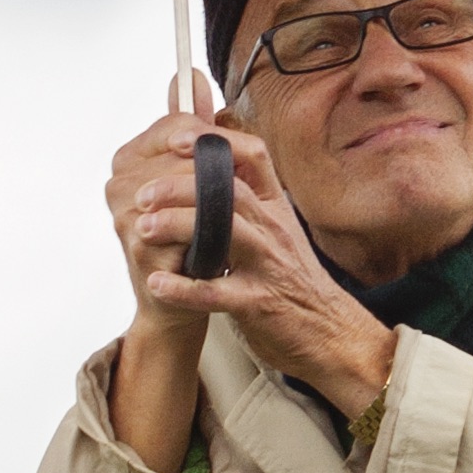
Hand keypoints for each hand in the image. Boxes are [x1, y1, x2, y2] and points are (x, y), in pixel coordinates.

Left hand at [104, 85, 397, 469]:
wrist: (329, 332)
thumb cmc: (291, 279)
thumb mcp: (274, 228)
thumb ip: (244, 195)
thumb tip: (216, 158)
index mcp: (274, 208)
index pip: (252, 157)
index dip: (214, 143)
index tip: (176, 139)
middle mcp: (274, 229)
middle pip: (230, 191)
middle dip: (182, 185)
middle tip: (143, 192)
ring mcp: (269, 266)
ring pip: (227, 233)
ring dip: (181, 226)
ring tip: (144, 227)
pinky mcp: (261, 304)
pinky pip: (220, 293)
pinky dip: (186, 288)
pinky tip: (158, 284)